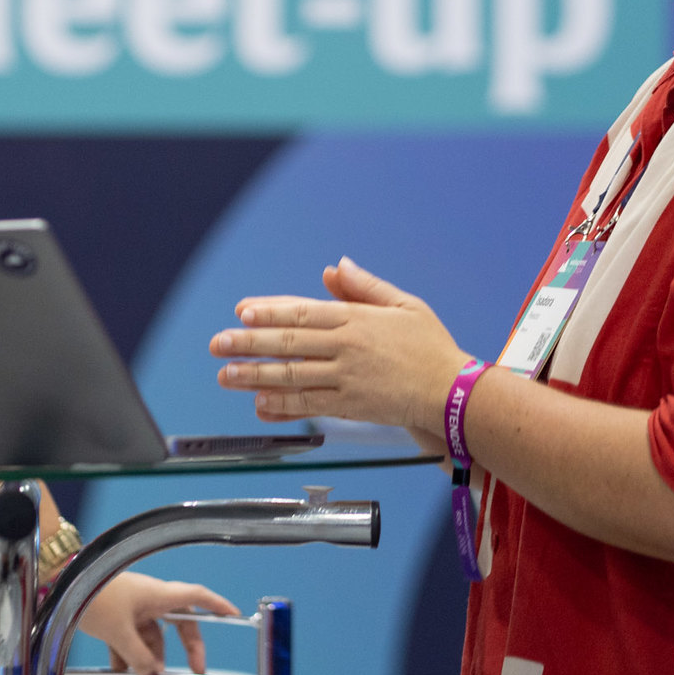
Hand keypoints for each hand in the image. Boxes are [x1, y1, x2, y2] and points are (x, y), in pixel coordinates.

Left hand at [76, 572, 238, 674]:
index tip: (234, 615)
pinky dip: (127, 664)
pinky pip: (128, 644)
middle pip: (177, 626)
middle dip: (185, 652)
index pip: (196, 597)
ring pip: (150, 640)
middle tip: (195, 672)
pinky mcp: (114, 618)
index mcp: (157, 594)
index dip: (217, 605)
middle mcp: (148, 599)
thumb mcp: (119, 632)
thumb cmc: (91, 596)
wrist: (59, 584)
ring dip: (151, 667)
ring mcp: (131, 609)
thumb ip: (140, 658)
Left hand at [210, 258, 468, 433]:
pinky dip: (283, 404)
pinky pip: (310, 405)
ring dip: (254, 375)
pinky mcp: (352, 407)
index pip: (302, 312)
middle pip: (288, 343)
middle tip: (218, 344)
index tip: (242, 312)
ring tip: (225, 375)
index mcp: (356, 319)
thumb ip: (365, 286)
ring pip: (292, 375)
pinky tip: (260, 403)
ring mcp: (347, 378)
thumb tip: (335, 267)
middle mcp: (346, 347)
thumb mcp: (404, 304)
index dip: (269, 312)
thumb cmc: (431, 347)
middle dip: (248, 343)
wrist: (455, 392)